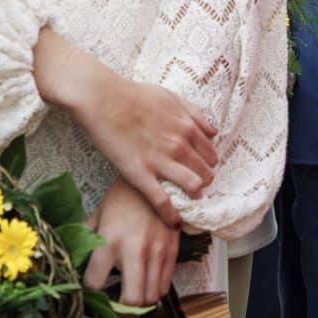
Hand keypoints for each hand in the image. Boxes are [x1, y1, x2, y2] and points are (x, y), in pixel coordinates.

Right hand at [35, 28, 216, 220]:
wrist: (103, 99)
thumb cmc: (135, 95)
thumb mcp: (172, 97)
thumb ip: (194, 114)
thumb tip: (213, 132)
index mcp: (187, 127)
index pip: (211, 154)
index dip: (209, 164)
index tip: (204, 169)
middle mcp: (179, 145)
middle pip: (205, 171)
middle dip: (205, 180)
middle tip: (199, 186)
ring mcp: (160, 161)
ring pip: (192, 186)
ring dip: (194, 194)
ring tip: (190, 199)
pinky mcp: (139, 174)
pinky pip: (162, 201)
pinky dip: (171, 214)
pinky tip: (174, 222)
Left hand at [82, 182, 179, 307]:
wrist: (158, 178)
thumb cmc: (123, 198)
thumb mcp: (98, 216)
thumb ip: (87, 240)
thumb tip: (74, 259)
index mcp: (109, 241)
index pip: (94, 283)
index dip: (90, 288)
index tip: (93, 285)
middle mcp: (133, 250)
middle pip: (131, 299)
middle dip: (122, 307)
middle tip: (117, 302)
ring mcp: (156, 252)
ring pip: (151, 296)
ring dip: (141, 300)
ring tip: (134, 292)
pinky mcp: (172, 250)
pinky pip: (166, 283)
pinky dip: (156, 289)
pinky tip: (148, 282)